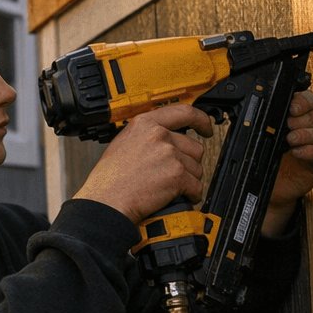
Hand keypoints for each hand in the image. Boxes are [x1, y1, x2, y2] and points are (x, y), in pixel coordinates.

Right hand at [75, 104, 214, 223]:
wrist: (106, 201)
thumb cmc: (109, 179)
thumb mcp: (124, 143)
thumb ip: (147, 136)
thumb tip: (167, 138)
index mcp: (145, 124)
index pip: (184, 112)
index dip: (201, 120)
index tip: (206, 127)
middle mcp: (159, 136)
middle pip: (194, 147)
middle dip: (189, 163)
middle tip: (173, 173)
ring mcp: (169, 155)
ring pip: (197, 169)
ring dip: (188, 180)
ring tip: (167, 187)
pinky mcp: (177, 175)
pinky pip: (197, 187)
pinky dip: (190, 195)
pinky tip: (176, 197)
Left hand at [260, 90, 312, 234]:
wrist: (270, 183)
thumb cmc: (267, 156)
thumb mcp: (264, 135)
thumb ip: (268, 121)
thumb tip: (260, 108)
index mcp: (301, 116)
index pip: (312, 100)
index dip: (305, 102)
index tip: (292, 108)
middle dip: (304, 119)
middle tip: (288, 125)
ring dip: (307, 134)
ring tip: (290, 139)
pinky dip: (311, 151)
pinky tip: (297, 152)